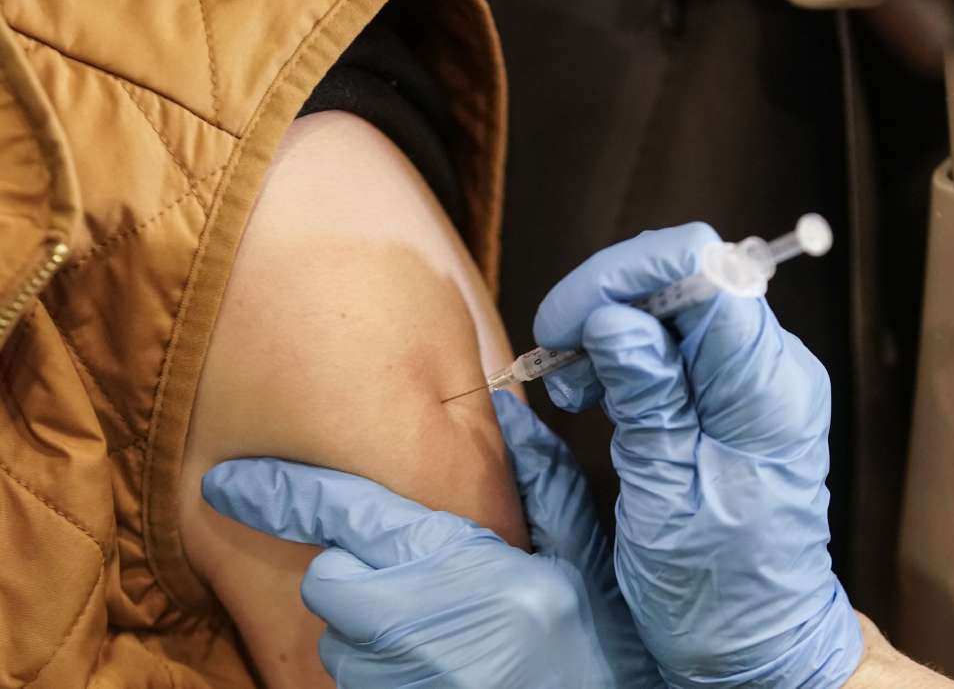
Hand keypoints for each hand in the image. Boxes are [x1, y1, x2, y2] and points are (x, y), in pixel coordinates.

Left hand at [202, 391, 659, 688]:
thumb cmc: (602, 640)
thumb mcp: (583, 550)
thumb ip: (542, 478)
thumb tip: (507, 410)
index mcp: (462, 567)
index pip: (346, 516)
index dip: (285, 493)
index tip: (233, 481)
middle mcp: (415, 628)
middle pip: (327, 580)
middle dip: (348, 567)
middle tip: (400, 566)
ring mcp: (399, 680)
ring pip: (339, 636)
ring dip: (364, 620)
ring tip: (431, 618)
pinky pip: (356, 676)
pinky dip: (377, 660)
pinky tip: (432, 655)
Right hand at [534, 223, 862, 687]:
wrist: (758, 637)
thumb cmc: (717, 588)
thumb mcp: (664, 496)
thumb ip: (647, 398)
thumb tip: (614, 318)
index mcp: (767, 394)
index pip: (705, 275)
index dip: (623, 279)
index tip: (563, 322)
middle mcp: (777, 371)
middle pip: (689, 280)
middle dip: (609, 303)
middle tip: (558, 362)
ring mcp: (762, 380)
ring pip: (679, 306)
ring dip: (612, 329)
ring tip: (573, 388)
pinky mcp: (743, 395)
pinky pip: (684, 342)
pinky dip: (631, 354)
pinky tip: (600, 391)